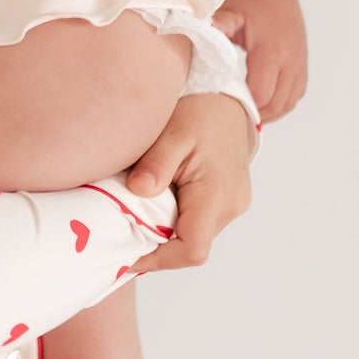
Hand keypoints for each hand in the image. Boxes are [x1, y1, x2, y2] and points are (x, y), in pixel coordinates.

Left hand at [122, 92, 254, 275]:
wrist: (227, 99)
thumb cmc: (201, 112)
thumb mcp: (172, 132)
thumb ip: (156, 164)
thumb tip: (138, 191)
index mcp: (217, 194)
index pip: (192, 249)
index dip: (159, 260)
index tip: (128, 255)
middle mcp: (231, 206)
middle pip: (192, 245)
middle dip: (158, 245)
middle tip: (125, 231)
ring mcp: (233, 204)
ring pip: (196, 235)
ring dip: (168, 231)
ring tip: (140, 211)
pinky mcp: (230, 200)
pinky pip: (201, 221)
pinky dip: (178, 219)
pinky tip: (160, 200)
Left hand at [210, 0, 307, 120]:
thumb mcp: (231, 10)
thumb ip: (219, 26)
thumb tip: (205, 31)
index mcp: (272, 51)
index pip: (261, 94)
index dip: (246, 106)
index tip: (228, 107)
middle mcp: (291, 60)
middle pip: (277, 103)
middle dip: (258, 114)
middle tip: (236, 117)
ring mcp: (300, 62)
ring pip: (290, 102)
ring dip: (271, 112)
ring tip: (251, 114)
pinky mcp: (303, 62)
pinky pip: (297, 92)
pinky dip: (283, 102)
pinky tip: (266, 103)